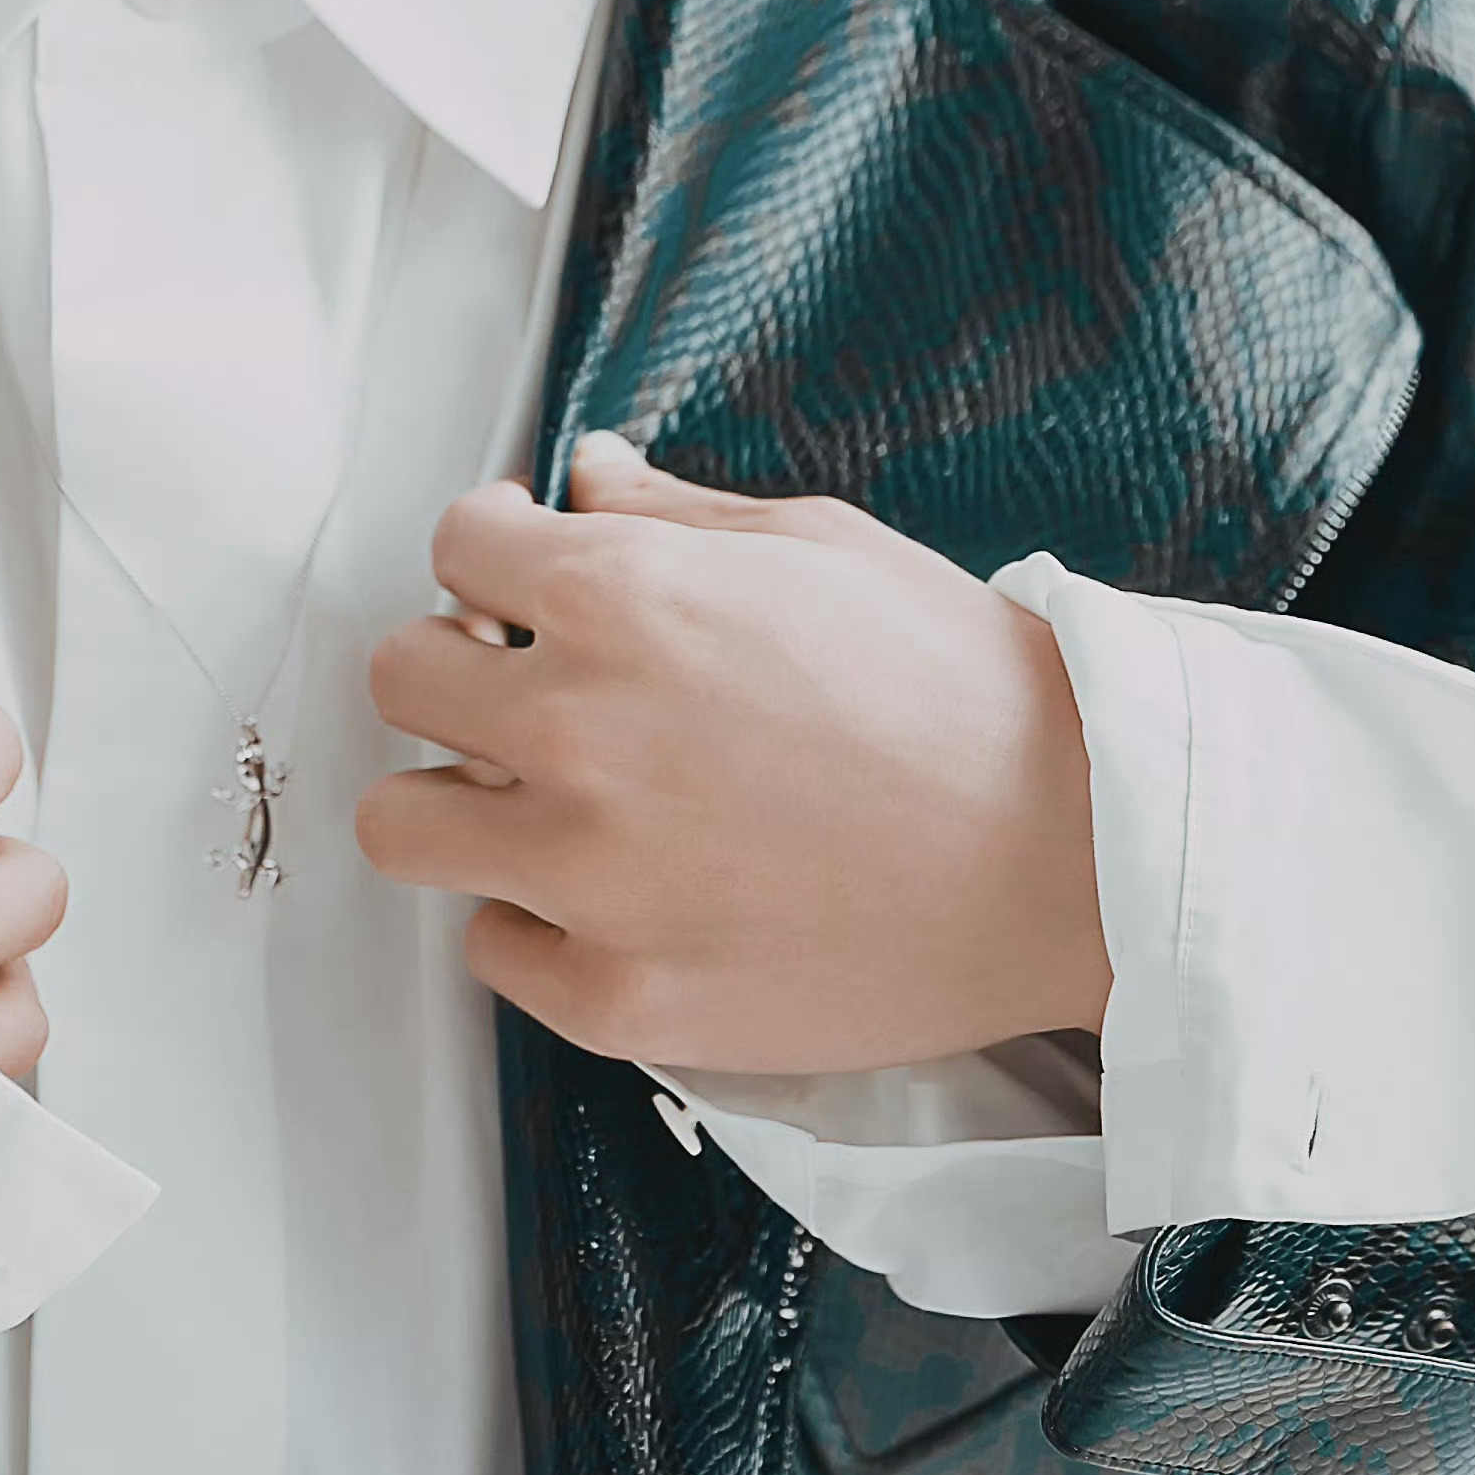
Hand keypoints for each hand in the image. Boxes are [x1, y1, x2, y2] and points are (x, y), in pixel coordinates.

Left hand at [356, 434, 1110, 1078]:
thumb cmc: (966, 692)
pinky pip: (491, 949)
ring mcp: (590, 877)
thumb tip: (583, 475)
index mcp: (624, 597)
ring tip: (543, 798)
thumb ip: (673, 512)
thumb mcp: (820, 547)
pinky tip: (616, 896)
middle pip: (399, 675)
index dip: (494, 551)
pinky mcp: (620, 999)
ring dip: (459, 797)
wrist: (1075, 856)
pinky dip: (536, 920)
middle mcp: (580, 732)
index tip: (526, 579)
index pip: (455, 543)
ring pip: (402, 824)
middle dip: (457, 662)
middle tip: (527, 684)